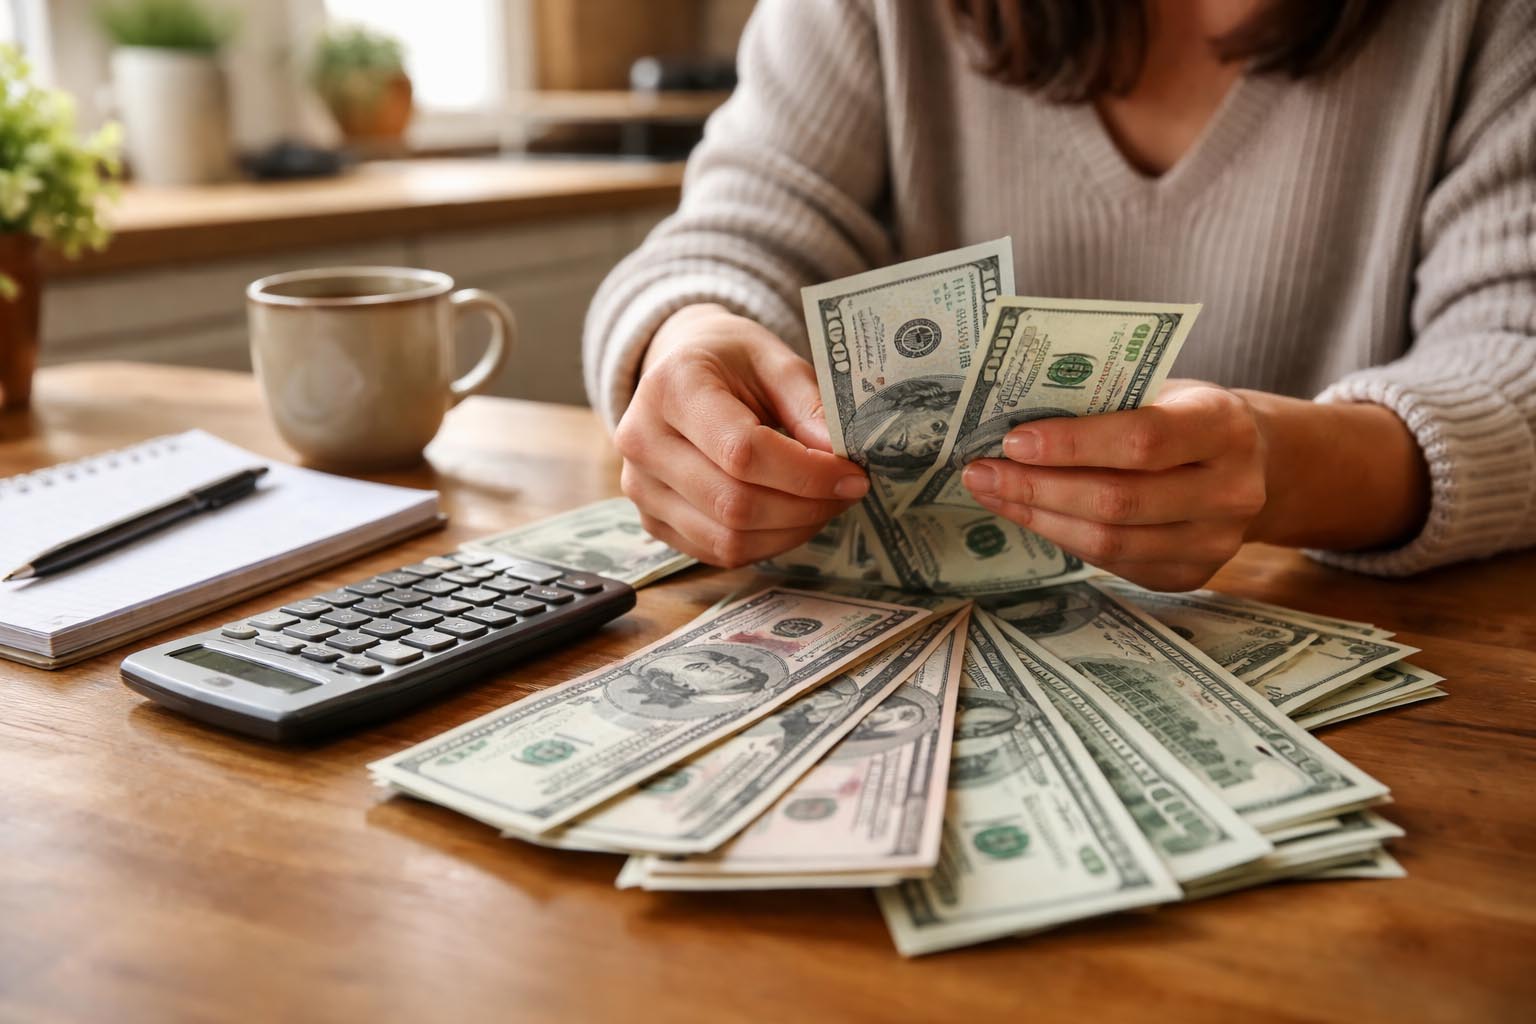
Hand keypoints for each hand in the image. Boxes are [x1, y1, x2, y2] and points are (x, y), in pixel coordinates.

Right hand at [614, 304, 868, 566]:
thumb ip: (808, 403)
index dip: (806, 473)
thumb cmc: (729, 361)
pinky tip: (792, 516)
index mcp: (670, 388)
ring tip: (824, 503)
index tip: (852, 473)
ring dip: (792, 530)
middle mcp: (642, 441)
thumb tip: (840, 456)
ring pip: (729, 539)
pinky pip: (719, 552)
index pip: (742, 452)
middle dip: (806, 506)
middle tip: (848, 490)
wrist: (677, 372)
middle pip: (735, 504)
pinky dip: (768, 542)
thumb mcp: (774, 359)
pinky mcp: (652, 520)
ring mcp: (640, 488)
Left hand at [961, 381, 1267, 590]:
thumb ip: (1104, 403)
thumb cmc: (1183, 414)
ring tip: (992, 494)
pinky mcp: (1191, 575)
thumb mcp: (1161, 390)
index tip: (1013, 441)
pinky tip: (1029, 515)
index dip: (1072, 444)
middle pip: (1118, 500)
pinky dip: (1062, 537)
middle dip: (1037, 487)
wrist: (1252, 462)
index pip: (1142, 440)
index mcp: (1224, 426)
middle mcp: (1232, 490)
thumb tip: (1012, 424)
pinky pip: (1113, 562)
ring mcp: (1216, 541)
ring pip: (1110, 541)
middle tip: (982, 472)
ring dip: (1039, 518)